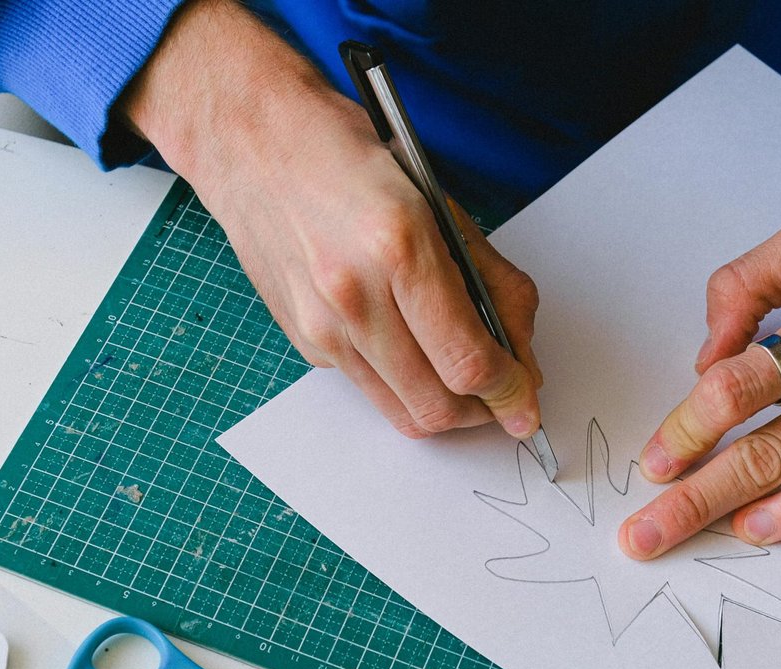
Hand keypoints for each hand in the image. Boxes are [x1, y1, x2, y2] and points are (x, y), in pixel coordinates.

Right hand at [121, 0, 542, 438]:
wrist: (252, 142)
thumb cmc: (346, 156)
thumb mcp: (438, 202)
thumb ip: (489, 279)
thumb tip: (521, 347)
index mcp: (400, 248)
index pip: (468, 361)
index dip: (510, 394)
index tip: (528, 405)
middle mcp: (354, 296)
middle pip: (437, 406)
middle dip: (482, 412)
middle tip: (503, 395)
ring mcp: (322, 326)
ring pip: (402, 411)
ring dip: (445, 409)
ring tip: (466, 379)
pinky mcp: (305, 341)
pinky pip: (370, 386)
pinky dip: (403, 381)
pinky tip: (409, 343)